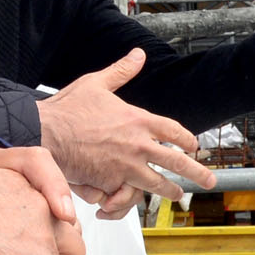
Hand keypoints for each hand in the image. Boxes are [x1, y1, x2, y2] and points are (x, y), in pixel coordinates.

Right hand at [35, 48, 216, 208]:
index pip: (173, 130)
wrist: (44, 132)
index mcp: (137, 119)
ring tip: (177, 194)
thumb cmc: (68, 108)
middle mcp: (137, 145)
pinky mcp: (110, 183)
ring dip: (170, 190)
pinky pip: (126, 195)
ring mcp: (125, 167)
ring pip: (157, 184)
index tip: (193, 145)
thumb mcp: (97, 83)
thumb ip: (121, 71)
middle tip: (209, 181)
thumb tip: (138, 54)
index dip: (187, 139)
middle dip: (196, 172)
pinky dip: (128, 198)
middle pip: (176, 162)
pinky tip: (133, 199)